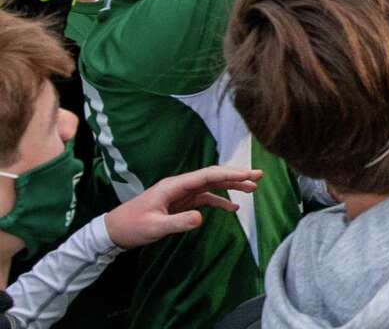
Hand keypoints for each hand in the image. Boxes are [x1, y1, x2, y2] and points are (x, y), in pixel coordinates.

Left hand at [104, 166, 261, 248]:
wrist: (114, 231)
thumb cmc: (132, 226)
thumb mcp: (155, 227)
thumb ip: (178, 222)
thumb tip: (202, 217)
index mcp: (175, 185)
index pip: (208, 175)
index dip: (230, 174)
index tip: (248, 175)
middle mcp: (181, 185)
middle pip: (213, 176)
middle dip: (236, 175)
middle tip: (258, 176)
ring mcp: (182, 194)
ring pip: (212, 186)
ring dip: (231, 186)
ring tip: (253, 189)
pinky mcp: (181, 203)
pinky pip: (206, 198)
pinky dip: (220, 200)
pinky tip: (233, 207)